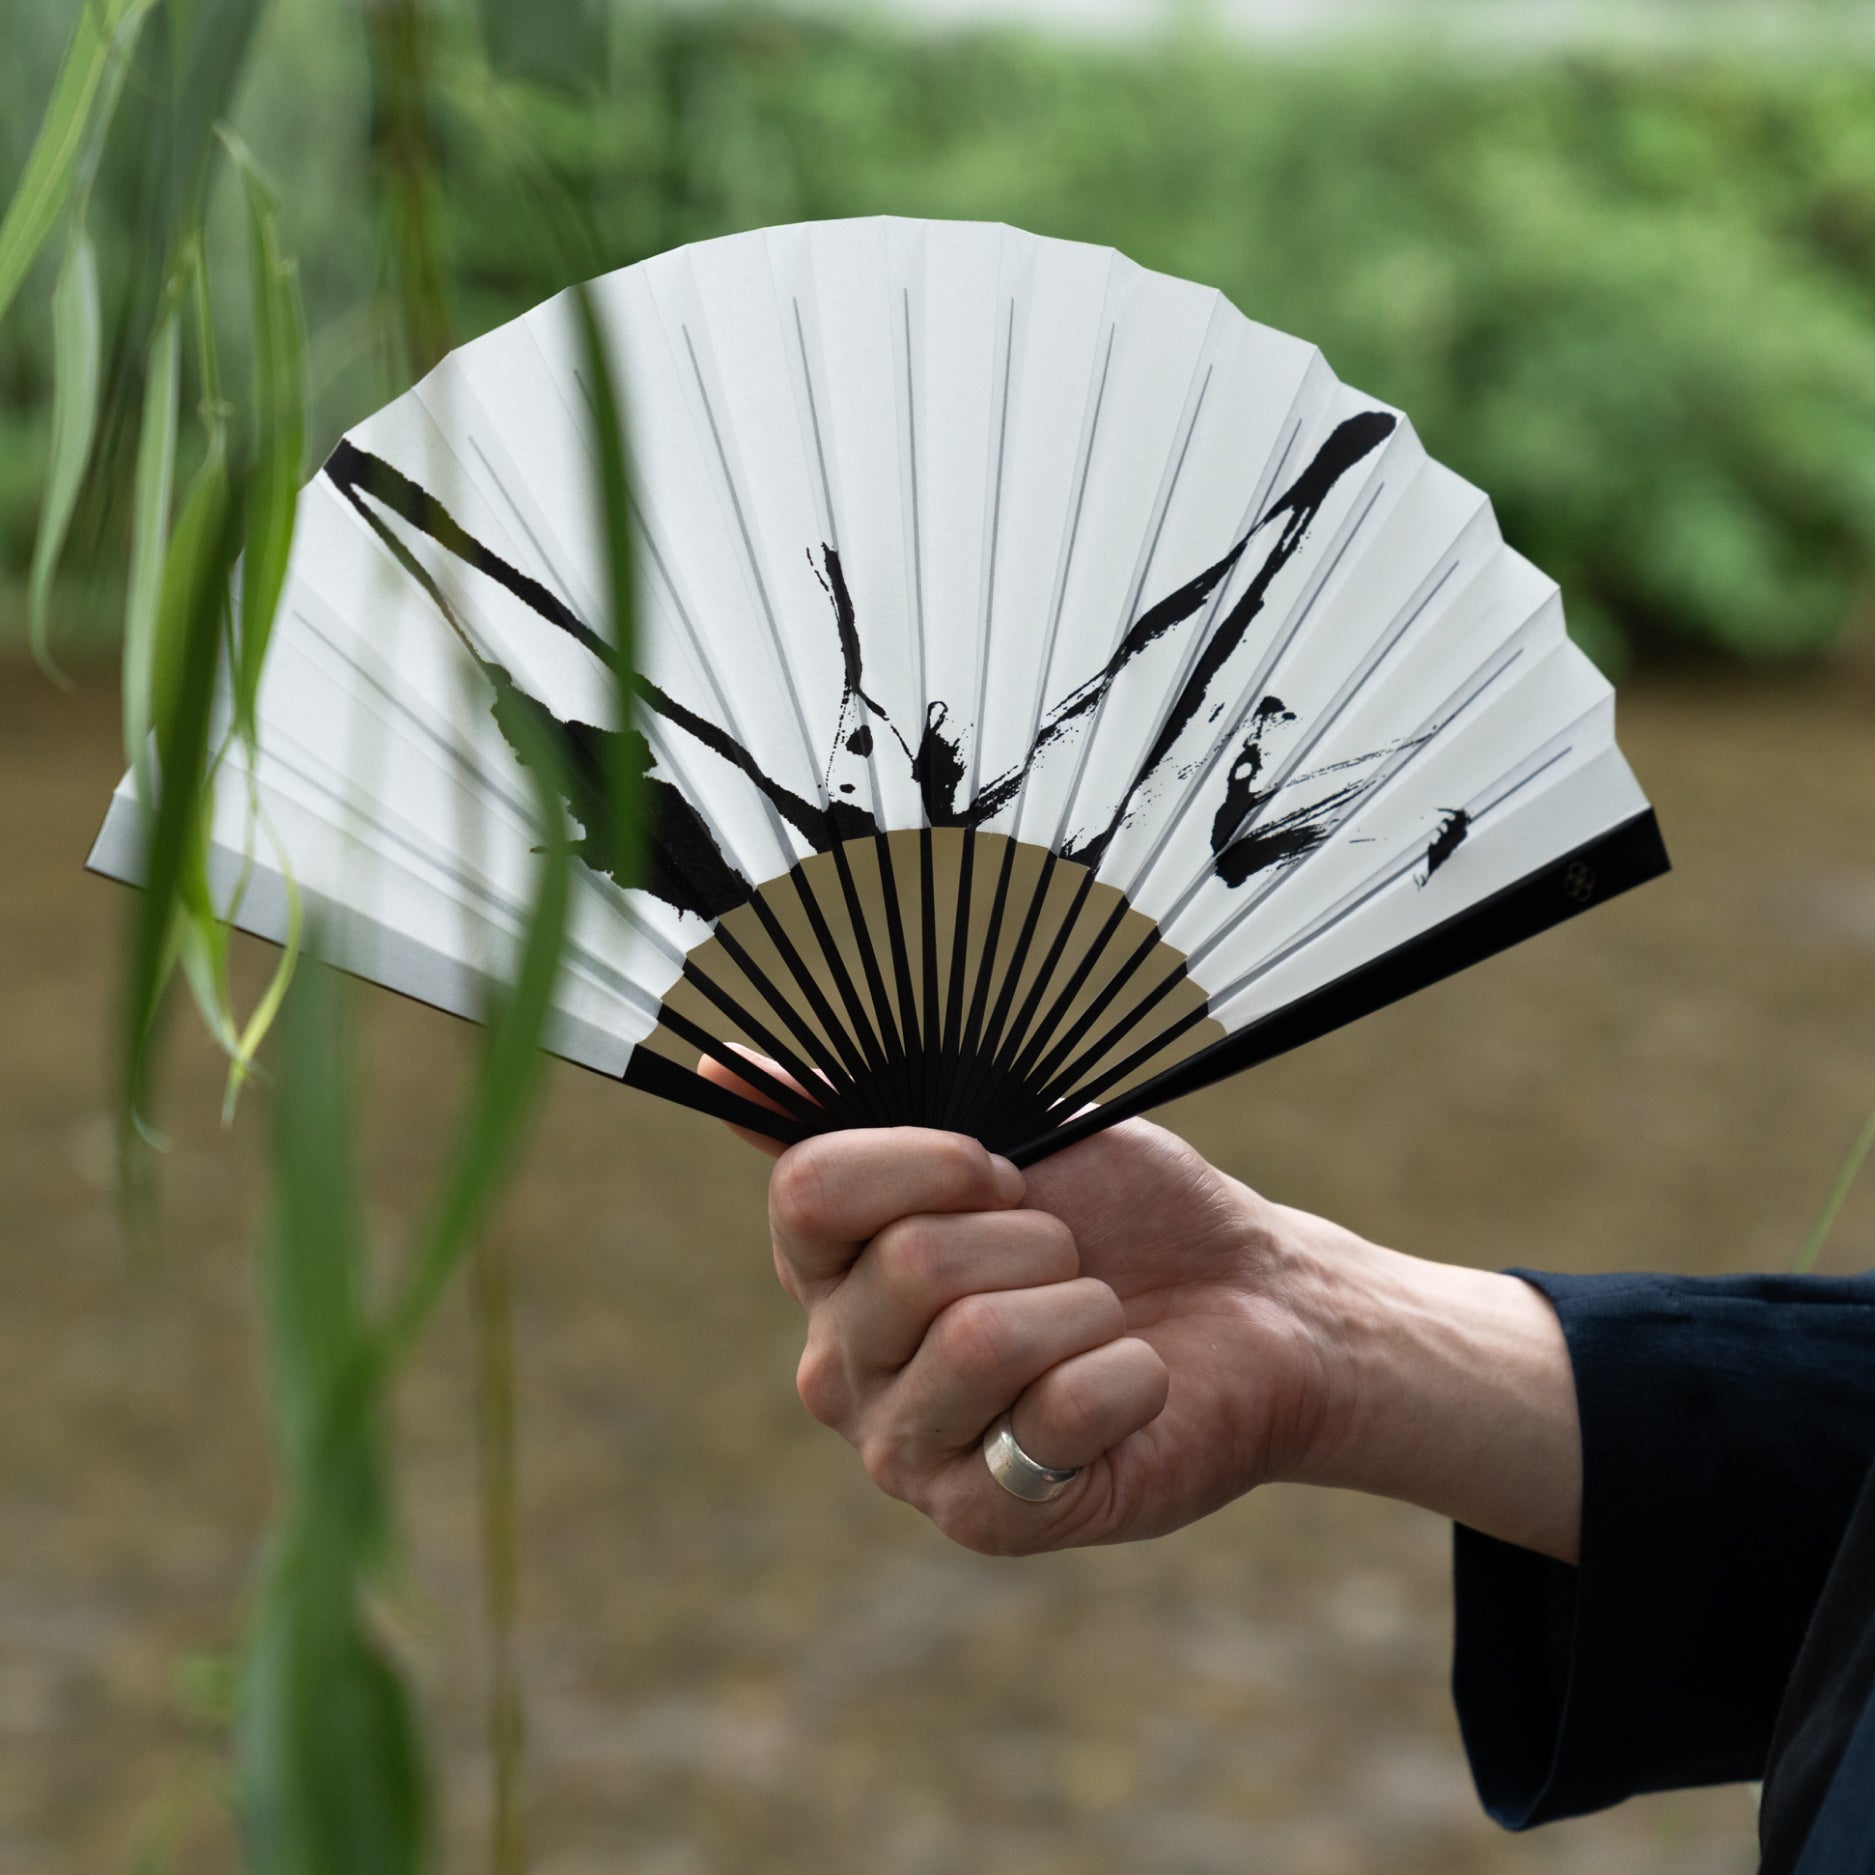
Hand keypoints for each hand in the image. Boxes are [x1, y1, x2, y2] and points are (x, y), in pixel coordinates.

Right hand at [705, 1062, 1582, 1561]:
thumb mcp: (1007, 1130)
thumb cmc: (1127, 1214)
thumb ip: (863, 1109)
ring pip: (978, 1340)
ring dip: (1081, 1306)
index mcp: (830, 1269)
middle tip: (1072, 1256)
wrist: (1256, 1302)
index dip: (931, 1162)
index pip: (809, 1192)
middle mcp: (840, 1368)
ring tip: (1101, 1318)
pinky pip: (1053, 1418)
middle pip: (909, 1264)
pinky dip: (1129, 1376)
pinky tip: (1136, 1387)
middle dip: (1033, 1237)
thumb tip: (718, 1060)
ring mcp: (905, 1453)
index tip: (1002, 1168)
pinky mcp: (985, 1519)